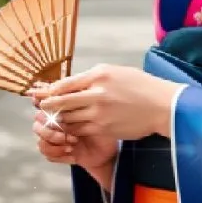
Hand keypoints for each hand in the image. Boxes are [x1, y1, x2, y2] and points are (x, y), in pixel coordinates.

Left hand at [28, 63, 183, 140]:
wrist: (161, 105)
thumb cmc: (140, 86)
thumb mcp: (116, 72)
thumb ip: (93, 78)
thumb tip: (72, 84)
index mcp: (100, 75)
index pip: (65, 83)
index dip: (50, 90)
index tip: (40, 93)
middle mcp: (97, 93)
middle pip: (62, 101)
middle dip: (47, 105)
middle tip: (40, 107)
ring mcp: (99, 112)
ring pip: (69, 118)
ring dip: (58, 119)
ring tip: (52, 118)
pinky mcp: (103, 128)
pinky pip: (80, 130)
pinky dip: (71, 129)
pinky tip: (69, 128)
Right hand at [33, 107, 117, 172]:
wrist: (108, 148)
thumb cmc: (102, 123)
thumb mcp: (93, 108)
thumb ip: (77, 99)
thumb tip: (67, 92)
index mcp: (60, 108)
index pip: (42, 105)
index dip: (40, 107)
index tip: (50, 111)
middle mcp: (53, 122)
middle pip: (37, 124)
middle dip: (50, 130)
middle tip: (66, 133)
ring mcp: (54, 138)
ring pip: (41, 141)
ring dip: (55, 144)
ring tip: (72, 144)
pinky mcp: (57, 152)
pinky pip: (48, 155)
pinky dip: (60, 155)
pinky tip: (73, 155)